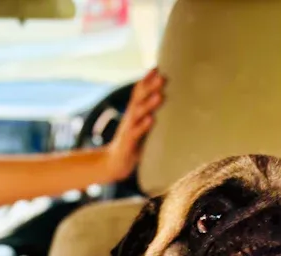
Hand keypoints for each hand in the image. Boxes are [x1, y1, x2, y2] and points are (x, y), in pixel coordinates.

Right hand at [104, 68, 165, 182]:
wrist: (113, 164)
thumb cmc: (132, 143)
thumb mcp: (141, 125)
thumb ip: (150, 113)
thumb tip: (167, 101)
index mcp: (134, 112)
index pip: (139, 91)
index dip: (147, 79)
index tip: (158, 66)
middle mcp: (130, 117)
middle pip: (139, 98)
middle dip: (150, 86)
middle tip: (163, 76)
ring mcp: (128, 129)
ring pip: (138, 113)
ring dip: (149, 103)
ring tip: (160, 95)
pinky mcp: (128, 143)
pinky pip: (136, 133)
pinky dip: (143, 125)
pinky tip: (151, 119)